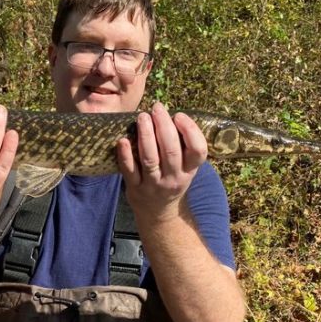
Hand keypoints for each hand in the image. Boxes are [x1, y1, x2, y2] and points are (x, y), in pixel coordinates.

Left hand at [117, 102, 206, 221]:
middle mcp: (174, 178)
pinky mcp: (135, 188)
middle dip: (163, 126)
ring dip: (145, 136)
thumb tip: (166, 113)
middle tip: (157, 108)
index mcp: (189, 170)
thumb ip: (181, 145)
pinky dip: (125, 155)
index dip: (190, 131)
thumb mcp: (184, 168)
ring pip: (150, 159)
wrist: (158, 213)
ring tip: (142, 117)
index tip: (179, 115)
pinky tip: (122, 140)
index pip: (197, 151)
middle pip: (171, 151)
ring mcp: (154, 184)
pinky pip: (129, 170)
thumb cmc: (171, 179)